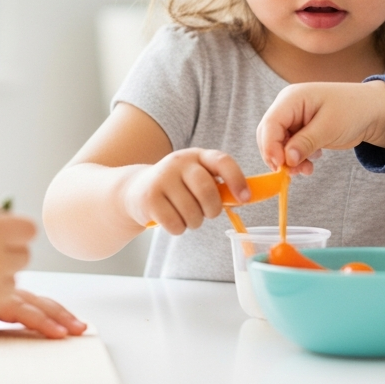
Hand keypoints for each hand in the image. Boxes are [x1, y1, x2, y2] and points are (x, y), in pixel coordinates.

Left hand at [0, 288, 87, 342]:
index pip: (22, 309)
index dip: (41, 322)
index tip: (59, 334)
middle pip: (37, 302)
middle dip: (60, 316)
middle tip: (78, 329)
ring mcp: (3, 293)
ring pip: (38, 300)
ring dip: (58, 312)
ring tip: (79, 326)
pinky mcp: (3, 296)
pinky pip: (29, 300)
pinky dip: (47, 307)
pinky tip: (60, 317)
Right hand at [119, 148, 247, 234]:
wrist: (135, 190)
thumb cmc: (177, 187)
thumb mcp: (196, 177)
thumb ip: (219, 184)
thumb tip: (249, 196)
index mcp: (197, 155)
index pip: (222, 161)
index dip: (237, 179)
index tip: (245, 198)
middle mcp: (179, 162)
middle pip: (207, 190)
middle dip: (212, 210)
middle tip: (208, 213)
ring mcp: (162, 178)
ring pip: (192, 213)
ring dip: (194, 222)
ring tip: (186, 215)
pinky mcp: (149, 198)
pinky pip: (175, 224)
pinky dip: (178, 228)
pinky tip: (171, 219)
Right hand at [257, 81, 384, 173]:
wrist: (372, 111)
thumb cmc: (353, 110)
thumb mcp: (330, 127)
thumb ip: (306, 142)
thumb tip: (286, 160)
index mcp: (292, 98)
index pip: (270, 124)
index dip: (270, 147)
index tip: (279, 167)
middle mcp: (288, 107)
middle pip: (269, 135)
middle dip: (278, 156)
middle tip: (292, 173)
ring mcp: (294, 119)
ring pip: (279, 144)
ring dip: (289, 160)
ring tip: (306, 170)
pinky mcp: (300, 130)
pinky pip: (290, 147)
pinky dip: (297, 158)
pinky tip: (311, 162)